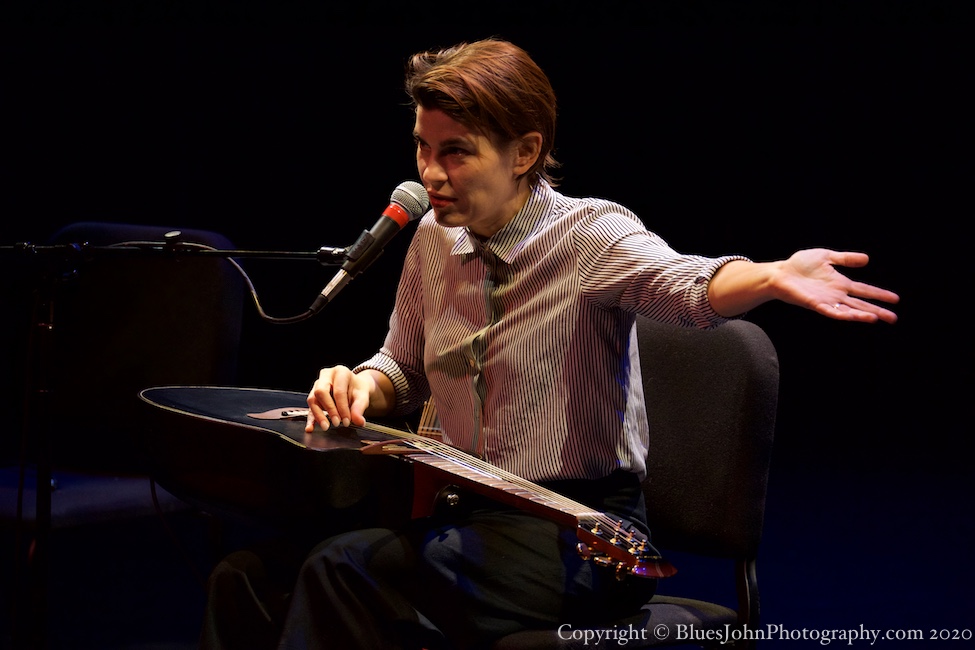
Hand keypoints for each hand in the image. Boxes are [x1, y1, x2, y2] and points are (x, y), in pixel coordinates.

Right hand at [305, 365, 371, 431]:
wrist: (354, 388)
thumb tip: (359, 421)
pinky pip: (309, 408)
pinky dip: (310, 419)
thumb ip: (360, 408)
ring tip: (326, 427)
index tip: (347, 421)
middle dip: (329, 409)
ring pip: (312, 399)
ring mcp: (317, 385)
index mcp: (340, 372)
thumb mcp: (363, 396)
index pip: (338, 391)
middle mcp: (326, 376)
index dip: (342, 408)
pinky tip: (310, 428)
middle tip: (337, 423)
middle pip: (321, 392)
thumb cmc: (358, 390)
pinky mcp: (314, 396)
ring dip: (318, 415)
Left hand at [776, 249, 899, 323]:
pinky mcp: (815, 304)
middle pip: (860, 304)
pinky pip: (832, 311)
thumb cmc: (799, 265)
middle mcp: (835, 295)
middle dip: (877, 310)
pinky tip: (854, 317)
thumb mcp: (826, 256)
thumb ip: (845, 259)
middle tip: (894, 318)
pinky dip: (844, 314)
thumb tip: (867, 259)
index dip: (879, 295)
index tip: (895, 299)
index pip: (863, 290)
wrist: (779, 273)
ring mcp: (826, 301)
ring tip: (877, 318)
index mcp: (839, 283)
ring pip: (848, 310)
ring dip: (862, 315)